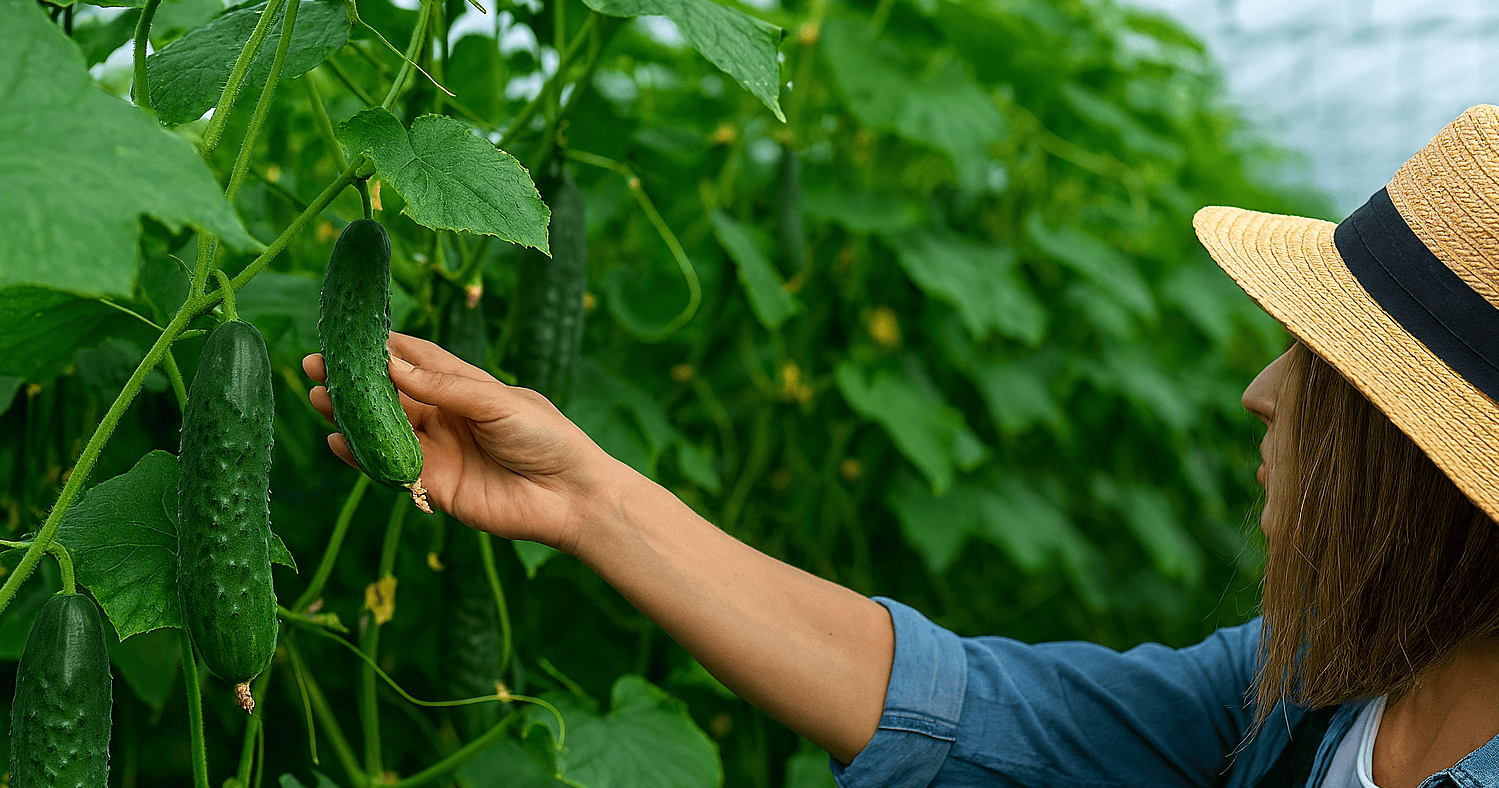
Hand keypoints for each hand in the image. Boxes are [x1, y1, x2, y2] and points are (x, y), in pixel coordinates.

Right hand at [302, 332, 615, 552]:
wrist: (572, 496)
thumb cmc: (546, 437)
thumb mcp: (498, 401)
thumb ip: (445, 387)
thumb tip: (391, 365)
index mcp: (466, 388)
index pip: (416, 360)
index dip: (383, 347)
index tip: (348, 333)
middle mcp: (446, 417)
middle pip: (390, 395)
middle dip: (353, 380)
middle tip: (315, 364)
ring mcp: (438, 451)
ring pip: (384, 430)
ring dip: (350, 415)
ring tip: (317, 396)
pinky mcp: (434, 486)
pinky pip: (390, 469)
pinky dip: (362, 457)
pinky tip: (338, 440)